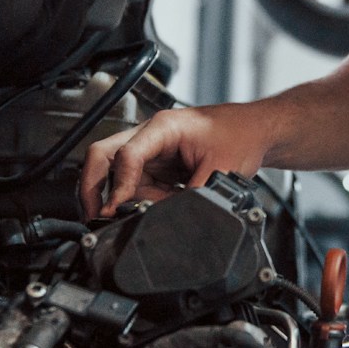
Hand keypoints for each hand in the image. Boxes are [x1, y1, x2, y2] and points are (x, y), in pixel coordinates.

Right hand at [78, 103, 277, 219]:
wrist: (257, 132)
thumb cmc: (241, 136)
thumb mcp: (218, 170)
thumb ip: (189, 197)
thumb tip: (166, 220)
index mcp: (162, 127)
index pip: (126, 155)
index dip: (118, 187)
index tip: (114, 211)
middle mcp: (150, 135)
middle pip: (102, 158)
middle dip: (92, 189)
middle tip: (94, 218)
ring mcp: (151, 150)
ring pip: (116, 174)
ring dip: (123, 199)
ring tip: (147, 211)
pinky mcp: (158, 164)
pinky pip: (137, 184)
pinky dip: (140, 200)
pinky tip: (157, 206)